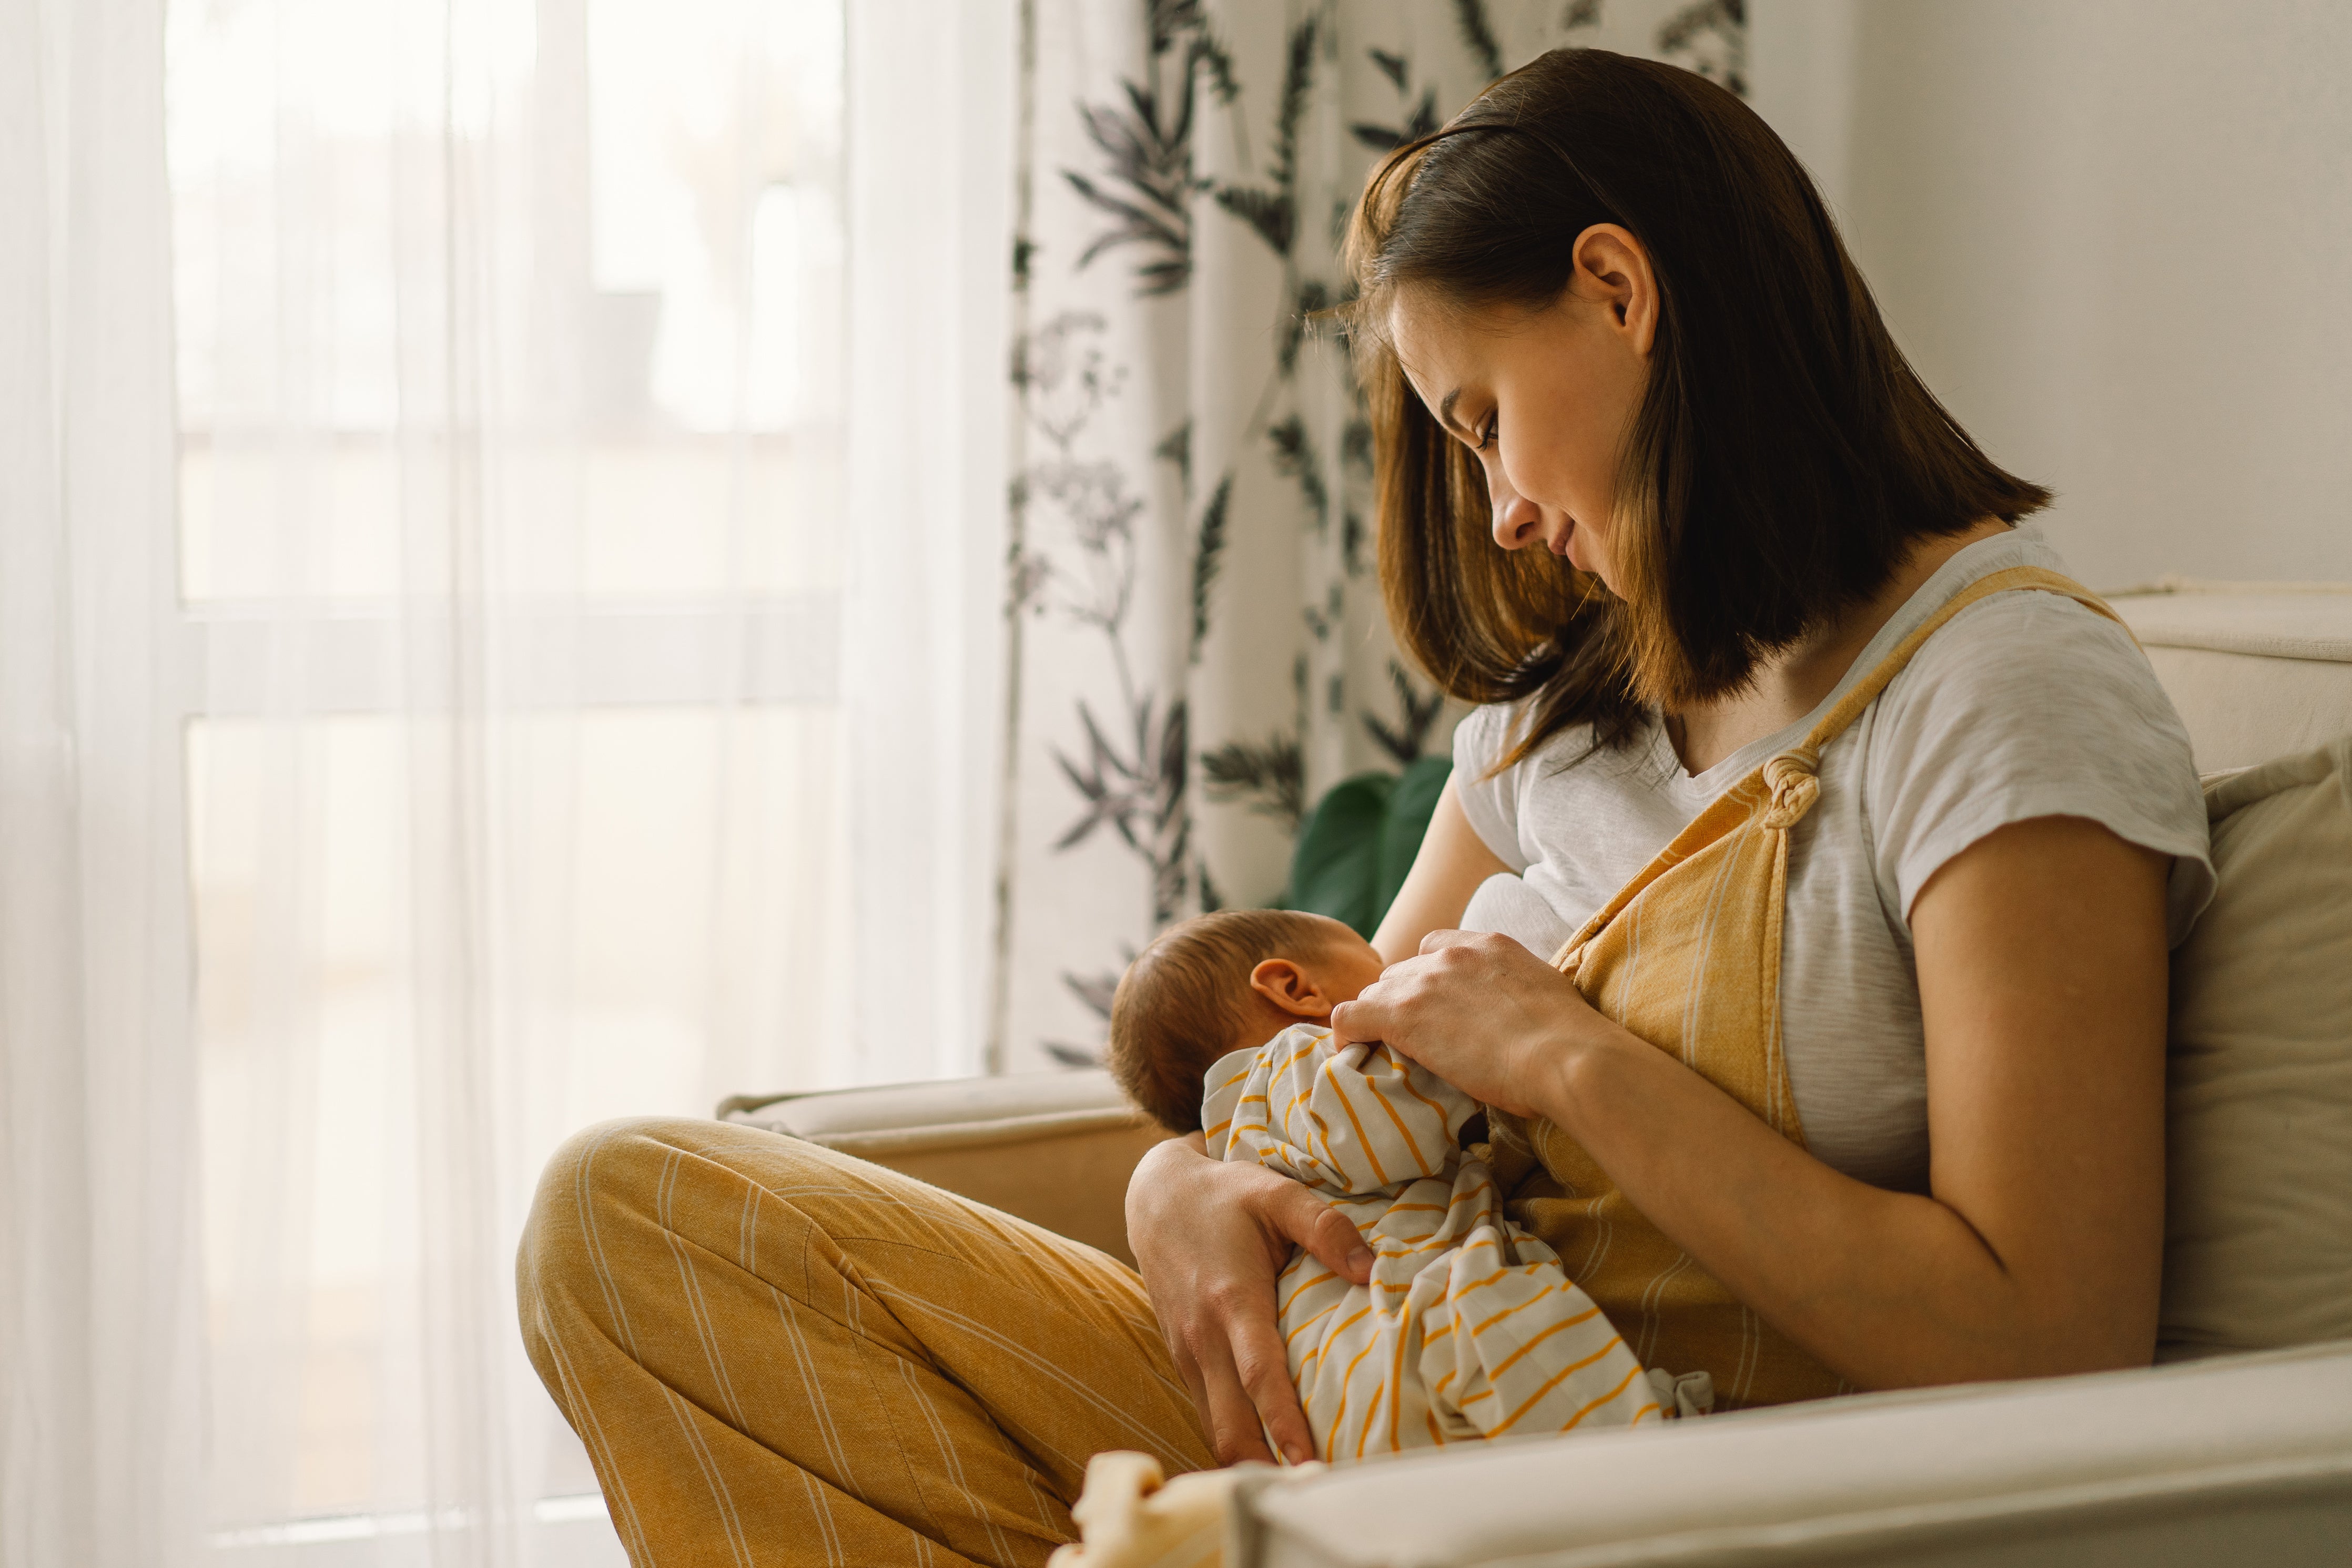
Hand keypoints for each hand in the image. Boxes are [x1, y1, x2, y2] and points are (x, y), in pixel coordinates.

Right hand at [1126, 1134, 1373, 1465]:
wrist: (1155, 1195)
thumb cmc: (1224, 1195)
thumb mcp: (1276, 1193)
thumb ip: (1326, 1228)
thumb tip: (1372, 1269)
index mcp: (1232, 1299)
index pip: (1259, 1376)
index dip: (1283, 1423)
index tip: (1311, 1461)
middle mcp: (1204, 1335)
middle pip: (1230, 1423)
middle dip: (1265, 1465)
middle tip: (1312, 1491)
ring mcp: (1187, 1351)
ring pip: (1213, 1426)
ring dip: (1248, 1459)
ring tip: (1293, 1485)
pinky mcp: (1182, 1357)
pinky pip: (1207, 1410)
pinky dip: (1233, 1437)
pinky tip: (1264, 1454)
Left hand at [1328, 929, 1593, 1117]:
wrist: (1565, 1056)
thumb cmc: (1570, 1043)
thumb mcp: (1543, 997)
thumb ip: (1515, 995)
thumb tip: (1511, 1021)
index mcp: (1489, 945)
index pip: (1435, 948)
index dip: (1427, 980)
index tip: (1432, 1008)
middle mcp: (1451, 954)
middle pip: (1402, 972)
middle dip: (1402, 1001)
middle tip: (1413, 1038)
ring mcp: (1424, 982)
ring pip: (1376, 993)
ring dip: (1379, 1018)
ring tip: (1386, 1051)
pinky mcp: (1402, 1015)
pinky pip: (1351, 1015)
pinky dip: (1346, 1033)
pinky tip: (1351, 1052)